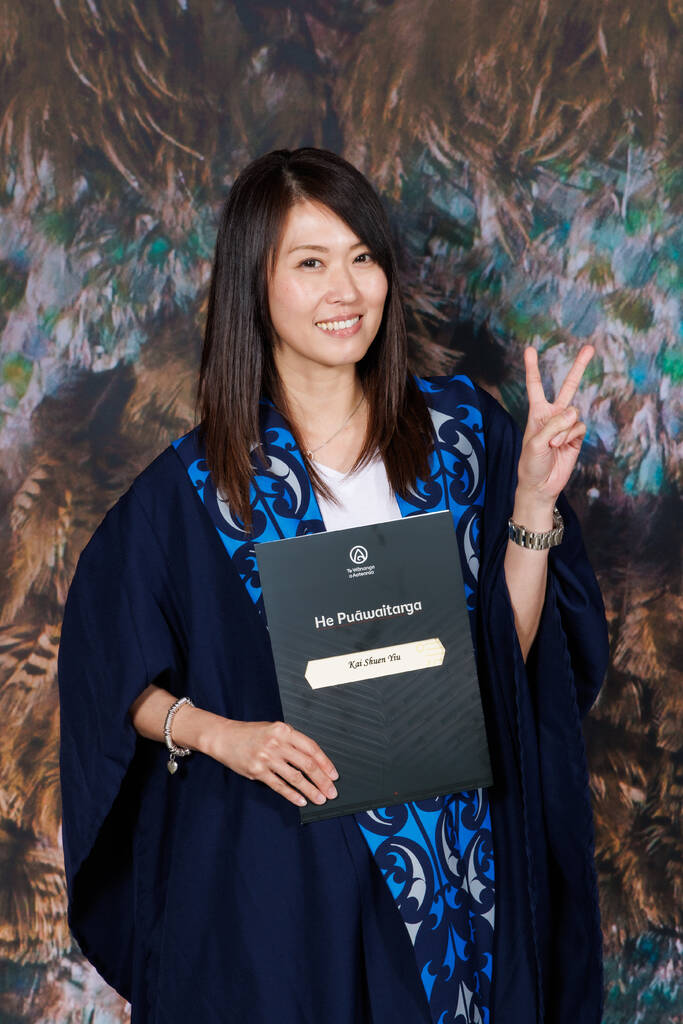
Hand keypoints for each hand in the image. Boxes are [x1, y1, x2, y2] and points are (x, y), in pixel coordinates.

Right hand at [208, 718, 338, 807]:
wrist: (224, 737)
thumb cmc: (251, 733)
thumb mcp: (273, 729)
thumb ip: (291, 742)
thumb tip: (313, 762)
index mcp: (284, 730)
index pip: (311, 748)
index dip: (325, 763)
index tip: (334, 775)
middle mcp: (277, 743)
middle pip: (307, 764)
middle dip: (322, 780)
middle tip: (331, 791)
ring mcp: (266, 757)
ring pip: (295, 777)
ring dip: (310, 790)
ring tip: (320, 799)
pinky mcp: (257, 770)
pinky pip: (279, 785)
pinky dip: (292, 795)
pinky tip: (301, 800)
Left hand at [516, 344, 592, 508]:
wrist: (541, 485)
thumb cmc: (531, 464)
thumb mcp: (535, 442)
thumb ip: (553, 425)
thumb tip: (573, 412)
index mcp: (537, 412)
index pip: (536, 385)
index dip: (533, 367)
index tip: (530, 349)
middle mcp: (553, 415)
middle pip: (569, 386)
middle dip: (579, 367)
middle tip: (590, 348)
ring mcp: (566, 426)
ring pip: (573, 413)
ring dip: (563, 429)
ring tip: (552, 444)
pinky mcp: (576, 437)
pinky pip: (579, 427)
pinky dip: (570, 436)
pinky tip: (561, 446)